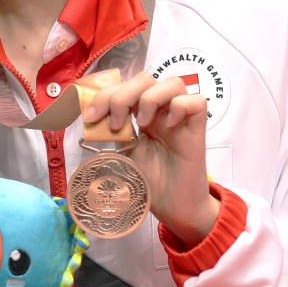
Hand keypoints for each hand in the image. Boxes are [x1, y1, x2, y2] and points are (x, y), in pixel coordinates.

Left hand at [84, 72, 215, 244]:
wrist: (173, 208)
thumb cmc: (151, 183)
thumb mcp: (124, 155)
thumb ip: (112, 135)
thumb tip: (90, 120)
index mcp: (141, 114)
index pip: (125, 86)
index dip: (105, 94)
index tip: (91, 117)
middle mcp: (161, 112)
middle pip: (145, 78)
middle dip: (122, 95)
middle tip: (114, 124)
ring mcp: (180, 119)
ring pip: (173, 82)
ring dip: (149, 98)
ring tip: (142, 125)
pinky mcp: (197, 131)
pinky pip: (196, 102)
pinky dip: (179, 107)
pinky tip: (168, 127)